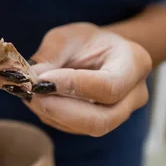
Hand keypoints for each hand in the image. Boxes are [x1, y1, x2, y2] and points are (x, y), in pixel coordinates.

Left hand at [25, 23, 151, 136]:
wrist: (101, 53)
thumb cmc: (86, 41)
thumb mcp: (68, 36)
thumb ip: (51, 55)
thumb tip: (31, 78)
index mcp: (134, 64)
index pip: (108, 86)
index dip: (73, 86)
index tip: (42, 80)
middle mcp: (135, 95)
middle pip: (101, 119)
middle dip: (61, 110)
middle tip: (31, 95)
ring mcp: (121, 114)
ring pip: (86, 128)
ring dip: (52, 114)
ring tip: (30, 94)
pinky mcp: (100, 125)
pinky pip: (76, 129)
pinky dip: (52, 116)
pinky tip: (39, 100)